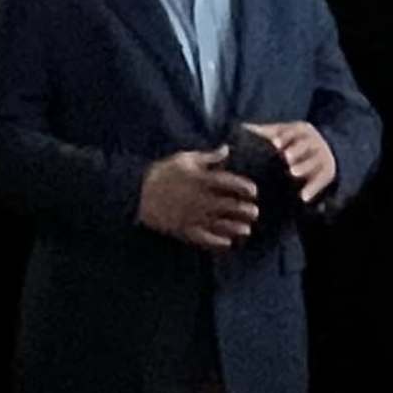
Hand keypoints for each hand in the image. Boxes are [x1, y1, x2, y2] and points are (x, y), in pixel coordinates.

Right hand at [139, 148, 259, 248]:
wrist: (138, 193)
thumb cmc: (163, 173)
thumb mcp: (185, 159)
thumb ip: (208, 156)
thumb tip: (227, 149)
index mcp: (203, 180)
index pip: (231, 184)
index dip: (246, 188)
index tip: (254, 191)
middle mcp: (202, 199)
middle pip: (230, 206)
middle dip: (245, 210)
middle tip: (254, 212)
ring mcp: (194, 216)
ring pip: (221, 224)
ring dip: (236, 228)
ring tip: (246, 229)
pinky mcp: (185, 229)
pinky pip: (205, 238)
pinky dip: (217, 242)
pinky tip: (227, 243)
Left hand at [254, 120, 339, 209]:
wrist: (325, 153)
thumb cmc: (294, 144)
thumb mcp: (283, 135)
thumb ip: (264, 133)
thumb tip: (241, 128)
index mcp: (301, 130)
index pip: (294, 131)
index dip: (286, 136)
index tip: (276, 143)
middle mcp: (314, 141)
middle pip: (306, 144)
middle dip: (296, 150)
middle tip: (286, 157)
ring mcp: (323, 156)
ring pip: (315, 161)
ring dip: (304, 167)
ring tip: (293, 173)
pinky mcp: (328, 172)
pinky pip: (321, 180)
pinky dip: (313, 189)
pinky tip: (303, 198)